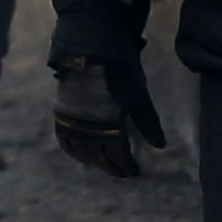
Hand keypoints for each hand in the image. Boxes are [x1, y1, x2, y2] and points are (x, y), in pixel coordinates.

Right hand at [50, 58, 140, 175]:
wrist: (89, 48)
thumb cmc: (120, 71)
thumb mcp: (139, 96)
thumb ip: (148, 122)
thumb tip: (160, 146)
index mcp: (110, 125)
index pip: (118, 156)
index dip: (126, 166)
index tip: (134, 172)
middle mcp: (89, 127)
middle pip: (100, 157)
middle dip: (112, 167)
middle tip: (121, 172)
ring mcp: (73, 121)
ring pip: (82, 152)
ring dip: (93, 162)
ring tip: (103, 164)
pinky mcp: (61, 113)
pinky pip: (65, 141)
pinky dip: (74, 152)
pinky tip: (82, 154)